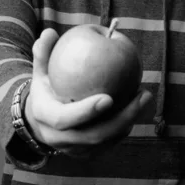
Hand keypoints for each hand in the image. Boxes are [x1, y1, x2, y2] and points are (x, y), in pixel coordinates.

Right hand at [25, 28, 153, 156]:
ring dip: (129, 121)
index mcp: (45, 117)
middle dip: (121, 118)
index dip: (85, 111)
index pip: (64, 119)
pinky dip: (126, 126)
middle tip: (141, 95)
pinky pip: (110, 143)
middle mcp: (58, 138)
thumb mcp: (40, 69)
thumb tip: (50, 32)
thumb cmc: (45, 87)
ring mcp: (74, 149)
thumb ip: (43, 52)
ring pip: (106, 142)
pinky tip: (139, 106)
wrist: (40, 120)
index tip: (109, 97)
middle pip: (93, 135)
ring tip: (144, 97)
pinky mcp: (87, 153)